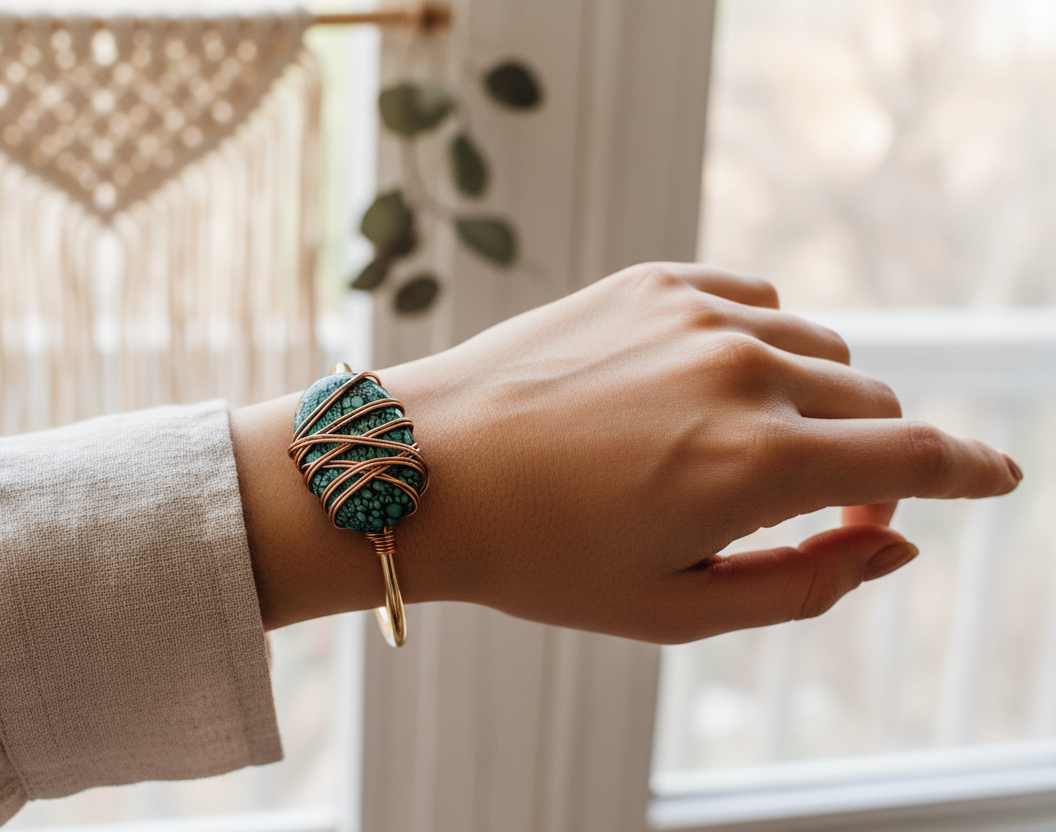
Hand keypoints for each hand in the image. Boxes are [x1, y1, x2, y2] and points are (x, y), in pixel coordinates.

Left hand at [233, 263, 1022, 641]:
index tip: (996, 477)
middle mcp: (741, 371)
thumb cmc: (540, 558)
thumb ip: (807, 584)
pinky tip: (707, 384)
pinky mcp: (653, 280)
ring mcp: (696, 314)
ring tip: (734, 449)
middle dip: (868, 461)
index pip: (914, 460)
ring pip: (819, 352)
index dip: (969, 473)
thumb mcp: (676, 609)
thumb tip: (893, 546)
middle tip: (816, 504)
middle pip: (872, 407)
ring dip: (810, 403)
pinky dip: (759, 345)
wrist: (422, 470)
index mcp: (756, 464)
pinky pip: (757, 302)